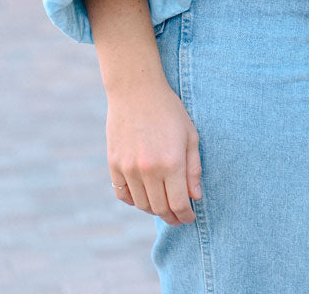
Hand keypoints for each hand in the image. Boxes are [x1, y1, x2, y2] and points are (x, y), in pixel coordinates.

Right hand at [107, 77, 201, 224]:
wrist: (136, 89)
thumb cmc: (168, 110)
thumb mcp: (190, 134)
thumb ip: (193, 168)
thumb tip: (195, 197)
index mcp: (172, 162)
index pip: (179, 204)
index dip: (185, 216)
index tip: (189, 217)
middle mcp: (149, 169)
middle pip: (160, 208)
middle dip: (172, 217)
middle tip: (178, 217)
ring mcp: (128, 168)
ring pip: (142, 204)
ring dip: (154, 210)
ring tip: (162, 206)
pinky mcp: (113, 164)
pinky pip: (123, 194)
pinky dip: (134, 200)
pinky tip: (144, 196)